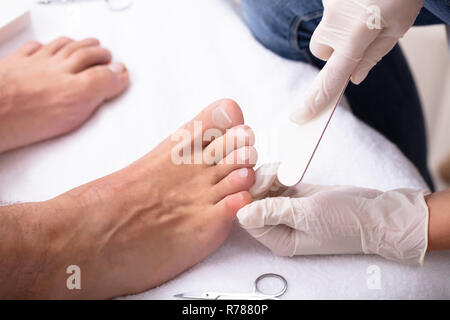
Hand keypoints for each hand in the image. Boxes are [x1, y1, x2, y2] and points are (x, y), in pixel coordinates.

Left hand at [238, 164, 428, 264]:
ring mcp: (287, 210)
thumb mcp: (306, 215)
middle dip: (257, 184)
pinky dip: (278, 173)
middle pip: (252, 202)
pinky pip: (276, 182)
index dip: (247, 198)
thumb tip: (240, 213)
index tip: (258, 182)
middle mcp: (279, 227)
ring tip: (285, 174)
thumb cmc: (346, 220)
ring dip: (268, 176)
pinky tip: (288, 171)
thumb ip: (273, 212)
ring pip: (262, 188)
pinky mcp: (296, 195)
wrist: (376, 214)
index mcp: (279, 239)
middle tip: (274, 176)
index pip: (247, 220)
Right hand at [290, 0, 423, 123]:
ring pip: (325, 29)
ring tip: (365, 11)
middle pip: (322, 50)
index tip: (300, 117)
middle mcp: (335, 22)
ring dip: (339, 29)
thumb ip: (373, 56)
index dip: (315, 100)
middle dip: (336, 50)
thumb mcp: (397, 27)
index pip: (331, 77)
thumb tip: (353, 78)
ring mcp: (327, 4)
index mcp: (356, 35)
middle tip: (360, 36)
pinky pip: (328, 12)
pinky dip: (342, 10)